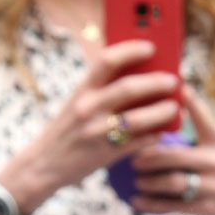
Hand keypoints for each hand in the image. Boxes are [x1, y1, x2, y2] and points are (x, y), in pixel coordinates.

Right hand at [2, 39, 180, 211]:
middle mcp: (88, 110)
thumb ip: (100, 90)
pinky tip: (161, 132)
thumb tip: (138, 75)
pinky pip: (137, 143)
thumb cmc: (64, 132)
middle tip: (173, 81)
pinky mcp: (104, 156)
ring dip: (162, 111)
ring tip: (173, 108)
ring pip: (138, 118)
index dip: (132, 49)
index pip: (108, 60)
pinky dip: (153, 137)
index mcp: (81, 92)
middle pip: (129, 88)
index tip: (150, 47)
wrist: (42, 166)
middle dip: (157, 82)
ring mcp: (96, 134)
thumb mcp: (75, 105)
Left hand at [129, 85, 214, 214]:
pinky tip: (137, 201)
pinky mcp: (209, 207)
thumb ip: (206, 129)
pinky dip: (152, 204)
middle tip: (134, 159)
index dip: (189, 104)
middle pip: (175, 155)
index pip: (202, 119)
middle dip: (150, 156)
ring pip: (173, 182)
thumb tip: (178, 103)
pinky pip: (174, 205)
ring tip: (137, 180)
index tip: (173, 93)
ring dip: (149, 182)